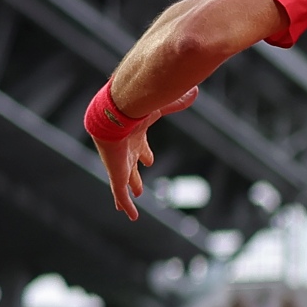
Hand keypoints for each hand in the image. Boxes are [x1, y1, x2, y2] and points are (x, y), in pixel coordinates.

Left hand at [94, 85, 197, 217]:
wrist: (111, 115)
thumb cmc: (132, 109)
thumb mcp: (158, 108)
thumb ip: (175, 103)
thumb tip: (194, 90)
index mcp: (134, 137)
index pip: (140, 148)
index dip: (145, 155)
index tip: (148, 161)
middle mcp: (125, 152)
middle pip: (131, 167)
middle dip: (135, 177)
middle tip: (138, 188)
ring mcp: (120, 164)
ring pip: (124, 182)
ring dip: (128, 191)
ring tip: (130, 203)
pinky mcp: (116, 174)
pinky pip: (120, 193)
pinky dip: (126, 205)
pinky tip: (131, 216)